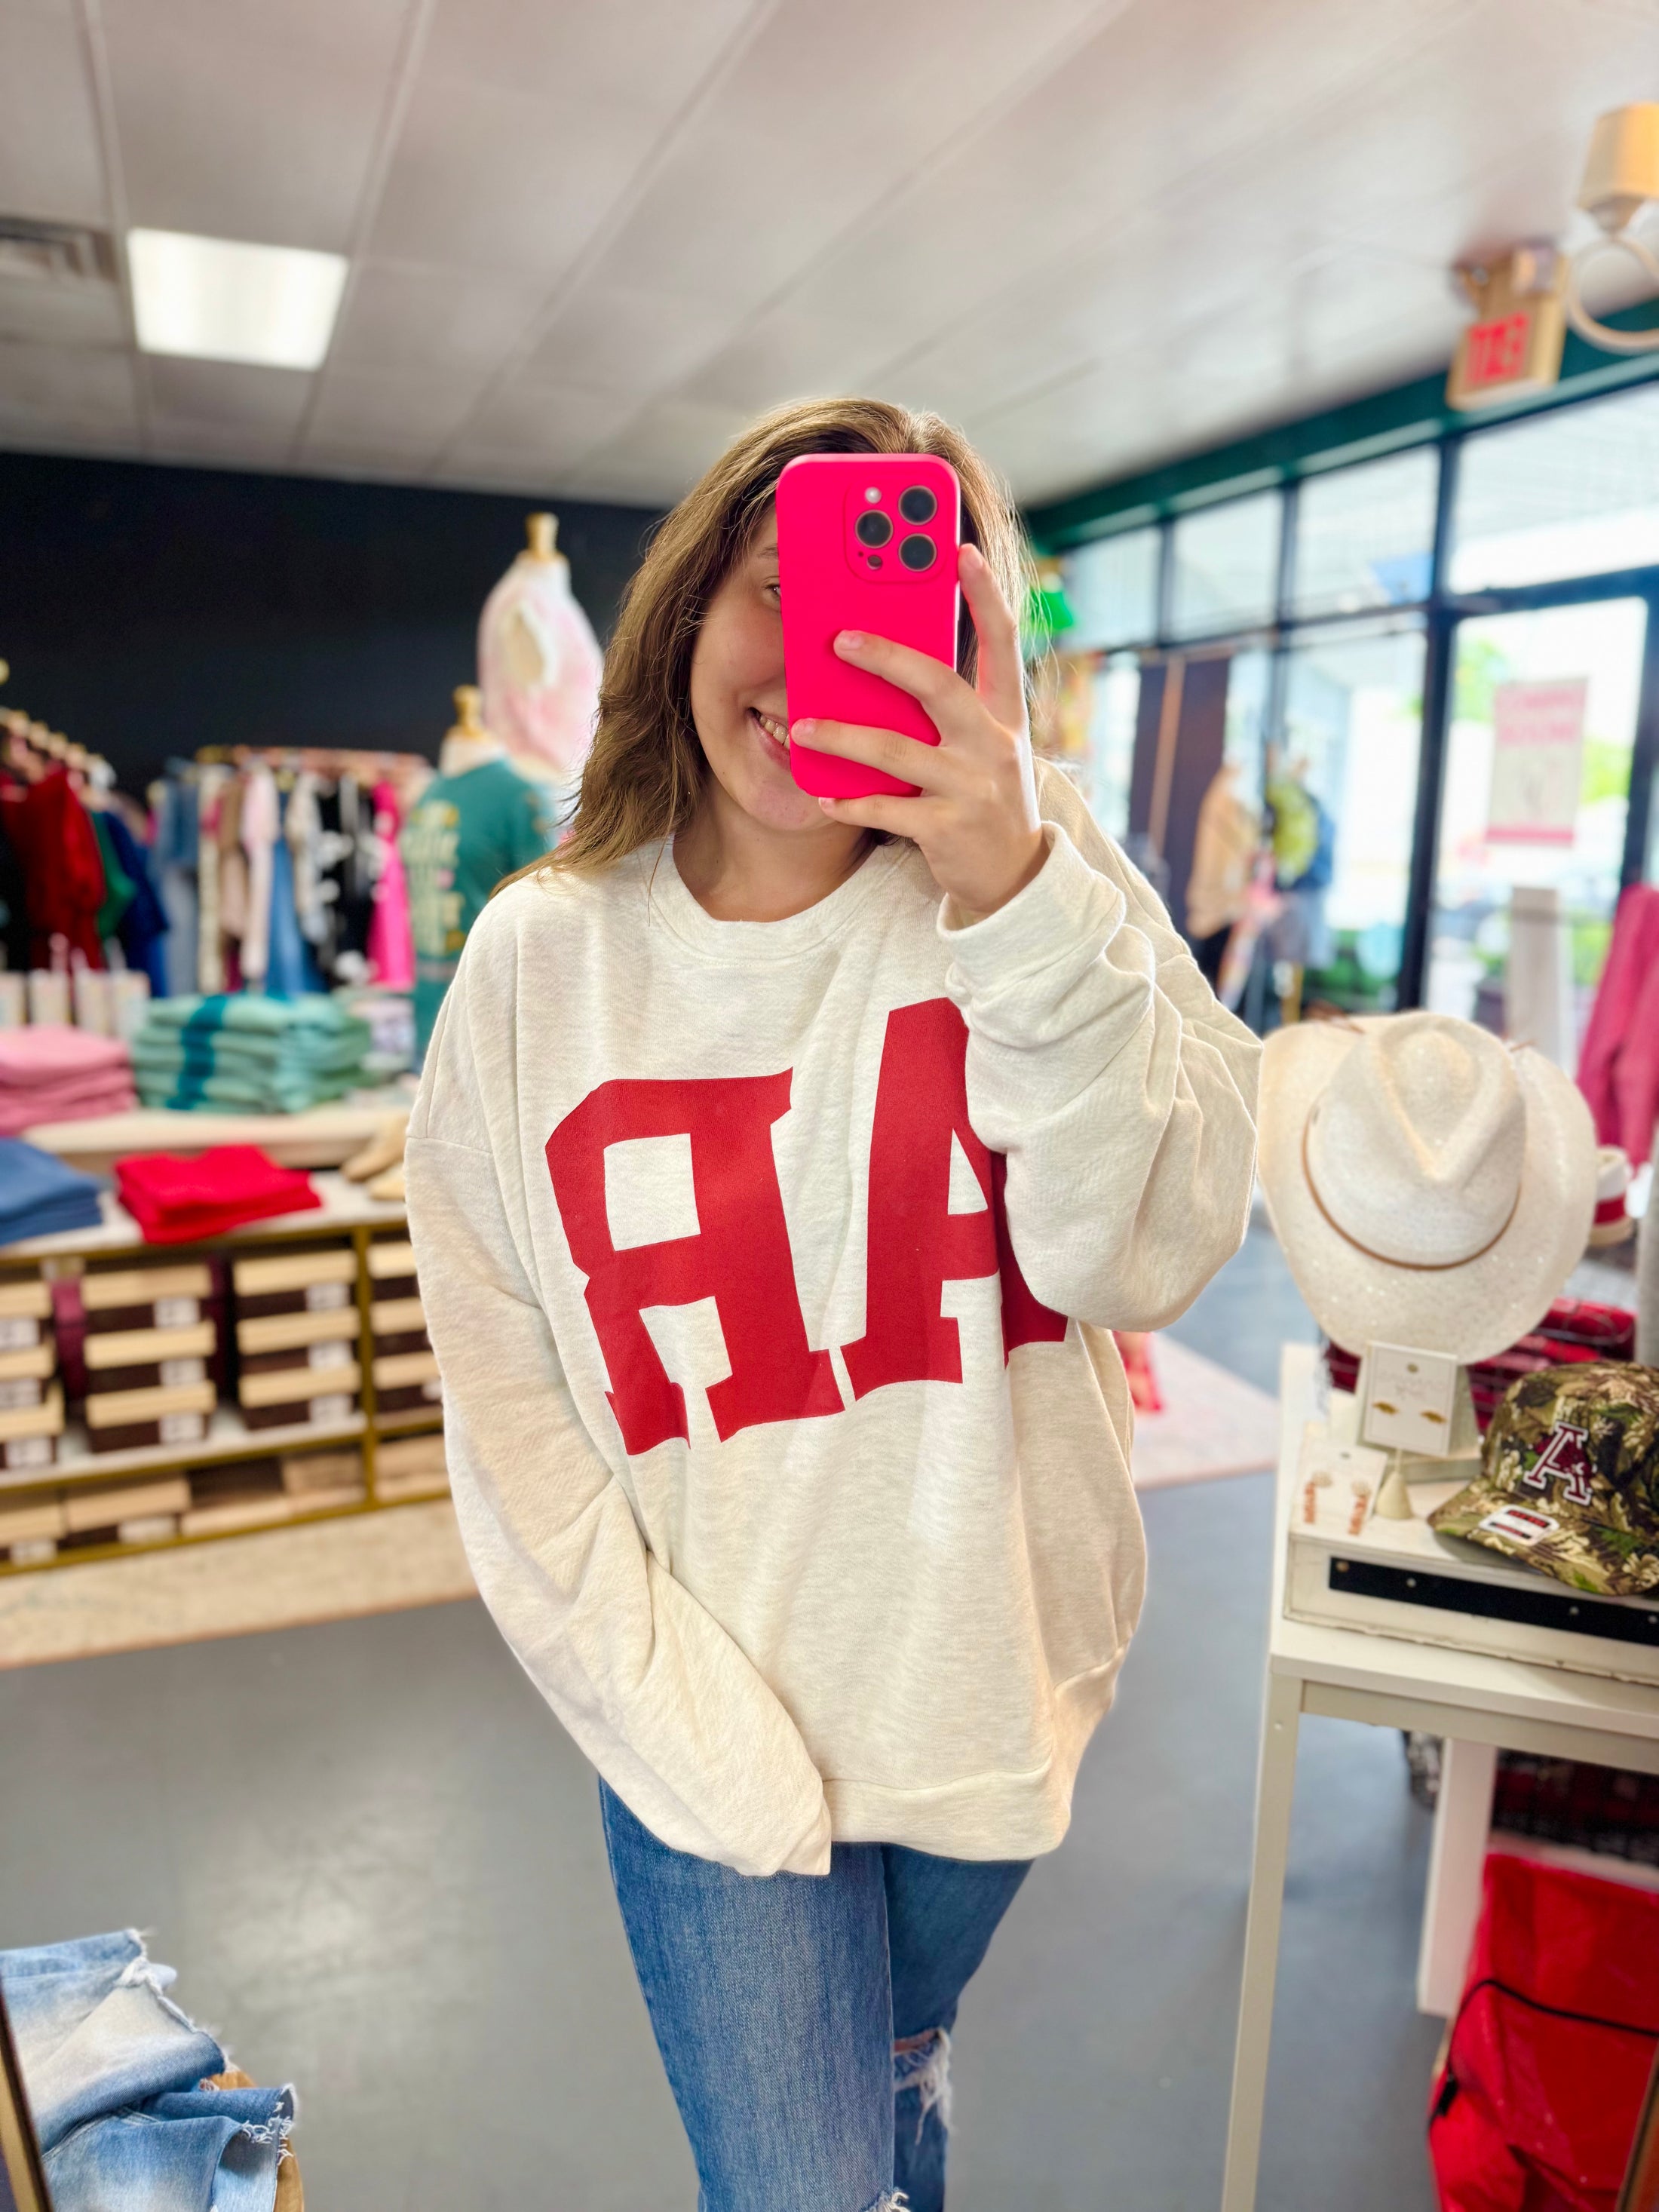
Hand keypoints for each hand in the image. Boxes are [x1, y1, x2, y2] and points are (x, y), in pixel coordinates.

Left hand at [792, 543, 1045, 919]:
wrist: (1012, 876)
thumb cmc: (983, 795)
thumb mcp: (983, 744)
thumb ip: (949, 706)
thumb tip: (888, 660)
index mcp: (1005, 715)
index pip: (1002, 642)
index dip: (985, 595)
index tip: (961, 549)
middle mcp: (995, 744)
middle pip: (938, 686)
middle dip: (887, 657)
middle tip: (839, 638)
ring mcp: (973, 787)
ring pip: (898, 750)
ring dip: (844, 735)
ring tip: (802, 725)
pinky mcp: (949, 829)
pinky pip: (887, 809)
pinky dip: (850, 800)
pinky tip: (822, 791)